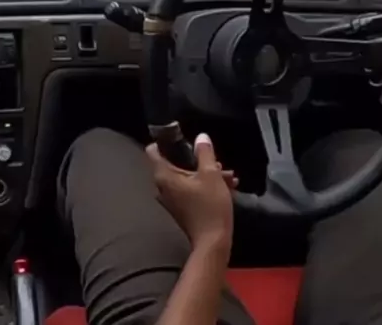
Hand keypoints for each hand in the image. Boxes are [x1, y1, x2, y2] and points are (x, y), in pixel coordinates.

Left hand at [146, 133, 236, 251]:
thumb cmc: (210, 206)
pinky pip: (189, 189)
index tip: (183, 137)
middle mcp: (163, 187)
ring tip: (228, 176)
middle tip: (216, 160)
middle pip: (174, 162)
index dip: (166, 140)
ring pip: (186, 177)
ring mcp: (171, 199)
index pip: (154, 150)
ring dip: (205, 173)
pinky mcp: (181, 209)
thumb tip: (201, 136)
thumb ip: (205, 152)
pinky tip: (225, 187)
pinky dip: (204, 185)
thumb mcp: (211, 175)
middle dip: (196, 159)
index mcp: (164, 176)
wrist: (213, 244)